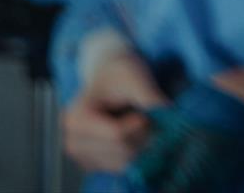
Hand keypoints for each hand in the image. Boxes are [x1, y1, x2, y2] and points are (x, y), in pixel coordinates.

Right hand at [62, 48, 169, 172]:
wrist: (109, 78)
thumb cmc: (119, 75)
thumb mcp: (135, 78)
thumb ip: (150, 96)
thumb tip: (170, 115)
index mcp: (76, 119)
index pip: (117, 135)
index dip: (141, 125)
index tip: (145, 112)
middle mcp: (73, 142)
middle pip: (122, 151)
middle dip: (143, 136)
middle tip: (147, 117)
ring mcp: (82, 157)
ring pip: (124, 163)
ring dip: (141, 145)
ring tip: (138, 123)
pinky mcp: (93, 165)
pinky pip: (123, 168)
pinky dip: (135, 154)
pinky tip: (132, 135)